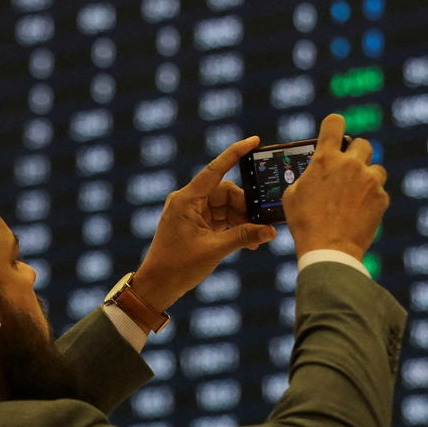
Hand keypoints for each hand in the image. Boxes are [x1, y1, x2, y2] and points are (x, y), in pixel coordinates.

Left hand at [130, 137, 277, 310]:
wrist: (157, 286)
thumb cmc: (178, 267)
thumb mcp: (215, 250)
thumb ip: (244, 237)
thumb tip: (270, 231)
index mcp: (186, 200)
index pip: (215, 170)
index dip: (235, 153)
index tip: (254, 141)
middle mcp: (188, 201)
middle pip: (226, 193)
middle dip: (245, 207)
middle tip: (262, 224)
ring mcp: (191, 212)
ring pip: (226, 206)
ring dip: (241, 220)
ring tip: (255, 239)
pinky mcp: (195, 223)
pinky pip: (220, 218)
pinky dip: (234, 227)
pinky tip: (247, 241)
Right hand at [283, 114, 389, 259]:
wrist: (329, 249)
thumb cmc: (305, 223)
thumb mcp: (293, 194)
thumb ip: (307, 175)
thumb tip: (314, 172)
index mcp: (325, 158)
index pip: (334, 123)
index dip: (335, 124)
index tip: (335, 129)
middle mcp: (350, 164)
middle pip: (362, 143)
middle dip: (356, 154)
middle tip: (348, 169)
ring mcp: (369, 180)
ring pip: (376, 168)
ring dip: (367, 176)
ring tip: (356, 194)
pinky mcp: (382, 198)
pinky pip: (380, 191)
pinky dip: (372, 199)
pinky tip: (360, 212)